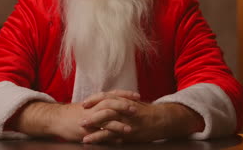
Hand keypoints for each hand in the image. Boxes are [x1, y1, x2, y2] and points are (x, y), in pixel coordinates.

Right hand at [51, 90, 138, 141]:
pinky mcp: (85, 131)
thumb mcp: (87, 105)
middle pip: (110, 103)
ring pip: (105, 119)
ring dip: (118, 124)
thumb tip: (116, 102)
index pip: (112, 94)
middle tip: (136, 109)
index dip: (125, 94)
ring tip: (129, 129)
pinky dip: (109, 137)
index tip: (137, 95)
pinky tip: (118, 141)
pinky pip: (98, 134)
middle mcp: (92, 108)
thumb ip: (100, 103)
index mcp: (94, 101)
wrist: (56, 119)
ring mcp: (88, 119)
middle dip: (123, 106)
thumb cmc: (73, 113)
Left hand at [82, 92, 204, 142]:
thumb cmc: (144, 110)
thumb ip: (118, 100)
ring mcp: (128, 124)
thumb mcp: (131, 102)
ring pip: (109, 128)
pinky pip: (117, 139)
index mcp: (123, 101)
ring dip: (96, 134)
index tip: (83, 104)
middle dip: (92, 117)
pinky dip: (107, 143)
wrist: (162, 119)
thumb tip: (102, 100)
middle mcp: (125, 111)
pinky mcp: (131, 135)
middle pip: (105, 112)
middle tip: (80, 122)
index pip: (105, 97)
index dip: (93, 100)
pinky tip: (100, 146)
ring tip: (85, 138)